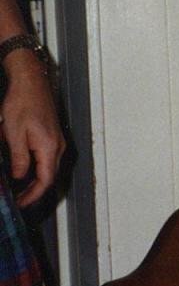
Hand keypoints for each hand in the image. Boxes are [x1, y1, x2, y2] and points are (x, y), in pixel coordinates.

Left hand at [2, 50, 64, 206]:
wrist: (30, 82)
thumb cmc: (23, 102)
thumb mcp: (13, 134)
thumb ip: (18, 158)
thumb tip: (19, 176)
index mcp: (49, 147)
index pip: (45, 180)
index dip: (32, 195)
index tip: (21, 203)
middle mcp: (57, 146)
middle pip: (49, 177)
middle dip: (33, 191)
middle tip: (17, 199)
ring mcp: (56, 141)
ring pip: (48, 168)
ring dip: (34, 180)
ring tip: (17, 187)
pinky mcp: (51, 136)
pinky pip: (46, 159)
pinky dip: (35, 169)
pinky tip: (22, 169)